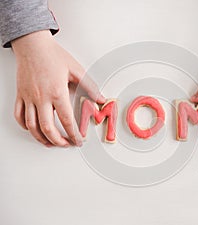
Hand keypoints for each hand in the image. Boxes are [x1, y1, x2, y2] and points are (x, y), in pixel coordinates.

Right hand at [12, 30, 104, 146]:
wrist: (33, 44)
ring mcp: (28, 97)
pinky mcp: (20, 95)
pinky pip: (18, 116)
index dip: (74, 134)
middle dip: (58, 141)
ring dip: (41, 138)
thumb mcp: (76, 70)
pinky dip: (26, 126)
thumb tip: (101, 99)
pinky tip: (33, 129)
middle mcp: (41, 97)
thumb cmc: (53, 56)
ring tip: (51, 143)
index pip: (67, 120)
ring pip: (31, 126)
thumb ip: (90, 87)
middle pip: (47, 128)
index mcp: (57, 92)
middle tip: (67, 144)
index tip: (79, 141)